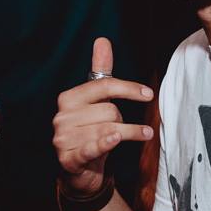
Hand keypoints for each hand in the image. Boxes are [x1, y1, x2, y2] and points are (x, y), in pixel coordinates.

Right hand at [53, 38, 153, 195]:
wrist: (79, 170)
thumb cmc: (90, 130)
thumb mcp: (96, 100)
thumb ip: (100, 71)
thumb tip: (102, 40)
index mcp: (68, 98)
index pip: (103, 86)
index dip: (129, 88)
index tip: (148, 94)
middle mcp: (62, 117)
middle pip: (109, 110)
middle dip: (122, 119)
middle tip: (121, 128)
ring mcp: (63, 139)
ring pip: (107, 129)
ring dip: (127, 133)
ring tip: (132, 137)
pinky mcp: (69, 160)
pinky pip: (92, 147)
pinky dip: (105, 143)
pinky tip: (116, 139)